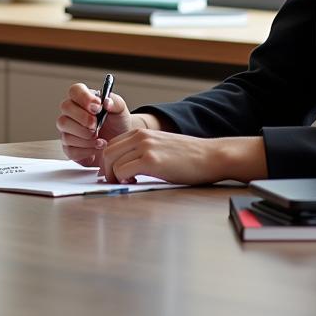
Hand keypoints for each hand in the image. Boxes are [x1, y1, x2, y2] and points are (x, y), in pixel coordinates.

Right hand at [57, 82, 144, 166]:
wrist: (120, 143)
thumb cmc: (117, 123)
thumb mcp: (121, 110)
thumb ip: (115, 103)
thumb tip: (106, 102)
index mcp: (83, 98)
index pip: (75, 90)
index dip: (84, 97)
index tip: (97, 107)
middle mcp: (71, 112)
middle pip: (66, 108)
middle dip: (83, 118)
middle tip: (97, 125)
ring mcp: (67, 130)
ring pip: (66, 131)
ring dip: (86, 137)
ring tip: (100, 139)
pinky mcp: (69, 148)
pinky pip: (71, 150)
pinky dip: (87, 150)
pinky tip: (97, 147)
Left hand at [101, 131, 266, 185]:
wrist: (210, 156)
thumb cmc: (188, 156)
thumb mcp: (160, 147)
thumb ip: (141, 152)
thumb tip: (123, 167)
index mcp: (141, 133)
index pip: (111, 145)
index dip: (108, 162)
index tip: (112, 174)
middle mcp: (140, 137)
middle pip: (107, 152)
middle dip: (106, 170)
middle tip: (114, 182)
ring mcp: (145, 147)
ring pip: (112, 162)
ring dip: (113, 176)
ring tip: (127, 182)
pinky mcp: (151, 160)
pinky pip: (123, 170)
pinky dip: (123, 179)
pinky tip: (135, 182)